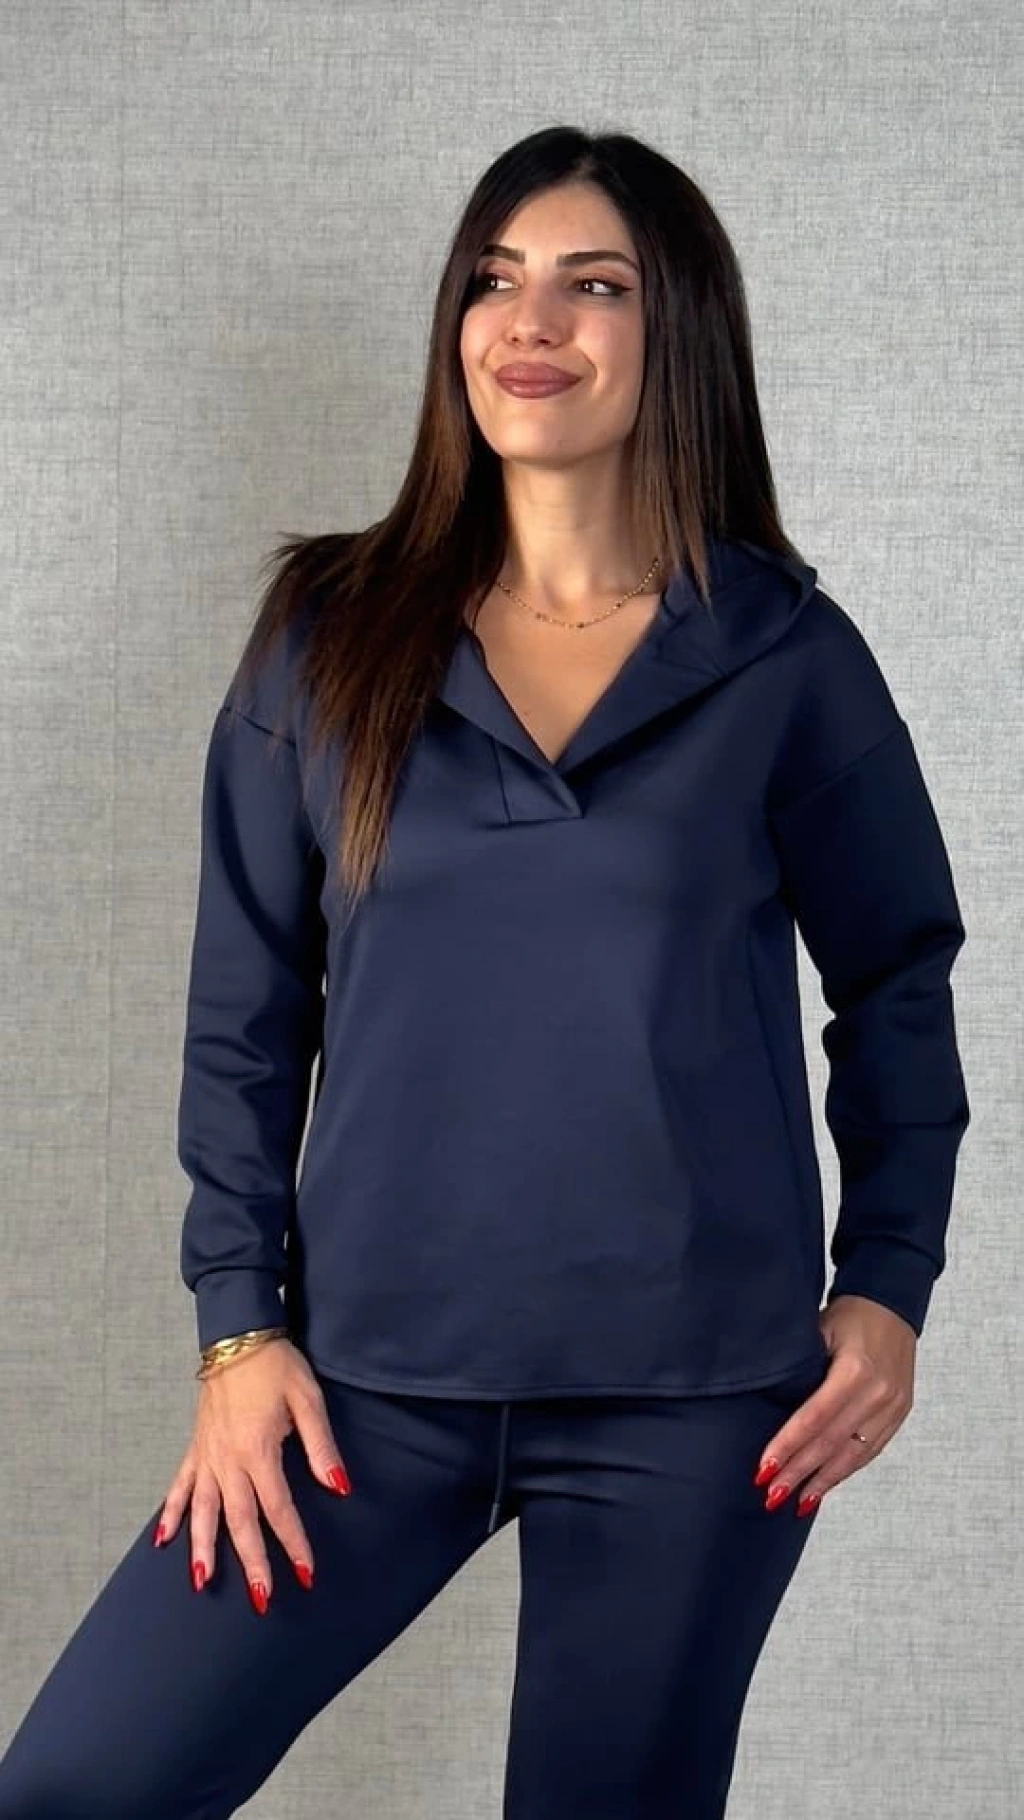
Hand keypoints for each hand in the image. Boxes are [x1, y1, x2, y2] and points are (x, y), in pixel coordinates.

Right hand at [152, 1338, 352, 1611]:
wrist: (238, 1335)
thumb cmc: (277, 1365)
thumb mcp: (308, 1400)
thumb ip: (321, 1447)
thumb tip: (339, 1486)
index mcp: (258, 1450)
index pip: (279, 1508)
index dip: (293, 1543)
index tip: (305, 1574)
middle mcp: (228, 1460)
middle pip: (239, 1521)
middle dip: (251, 1562)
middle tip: (261, 1600)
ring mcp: (207, 1455)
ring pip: (202, 1512)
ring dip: (203, 1549)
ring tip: (202, 1584)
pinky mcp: (195, 1447)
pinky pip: (179, 1487)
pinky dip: (169, 1514)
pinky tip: (162, 1541)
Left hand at [754, 1295, 916, 1515]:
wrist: (891, 1303)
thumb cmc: (848, 1315)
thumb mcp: (818, 1331)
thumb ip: (801, 1370)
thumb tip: (768, 1407)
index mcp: (856, 1371)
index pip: (814, 1419)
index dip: (788, 1447)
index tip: (764, 1470)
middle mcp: (879, 1393)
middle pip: (832, 1442)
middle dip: (800, 1472)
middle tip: (772, 1495)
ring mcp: (894, 1405)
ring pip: (854, 1453)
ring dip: (824, 1481)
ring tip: (797, 1502)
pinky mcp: (901, 1413)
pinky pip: (871, 1449)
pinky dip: (847, 1470)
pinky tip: (826, 1484)